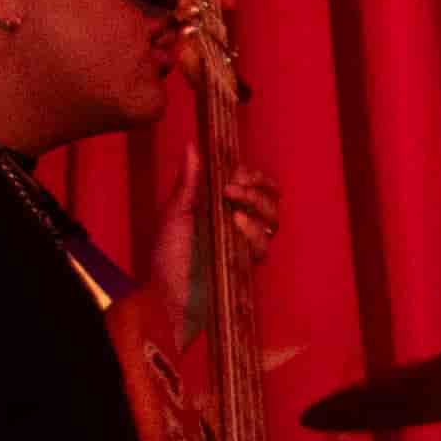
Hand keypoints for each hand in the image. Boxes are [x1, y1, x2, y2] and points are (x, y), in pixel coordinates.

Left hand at [145, 127, 281, 341]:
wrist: (167, 295)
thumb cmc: (169, 255)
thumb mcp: (175, 213)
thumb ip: (190, 182)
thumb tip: (193, 145)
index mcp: (225, 207)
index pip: (254, 183)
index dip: (251, 174)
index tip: (235, 172)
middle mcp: (241, 222)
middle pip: (272, 197)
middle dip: (258, 186)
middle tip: (236, 185)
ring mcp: (246, 244)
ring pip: (272, 219)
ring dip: (257, 204)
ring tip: (234, 202)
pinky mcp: (247, 263)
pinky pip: (262, 244)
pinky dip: (252, 231)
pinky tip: (236, 223)